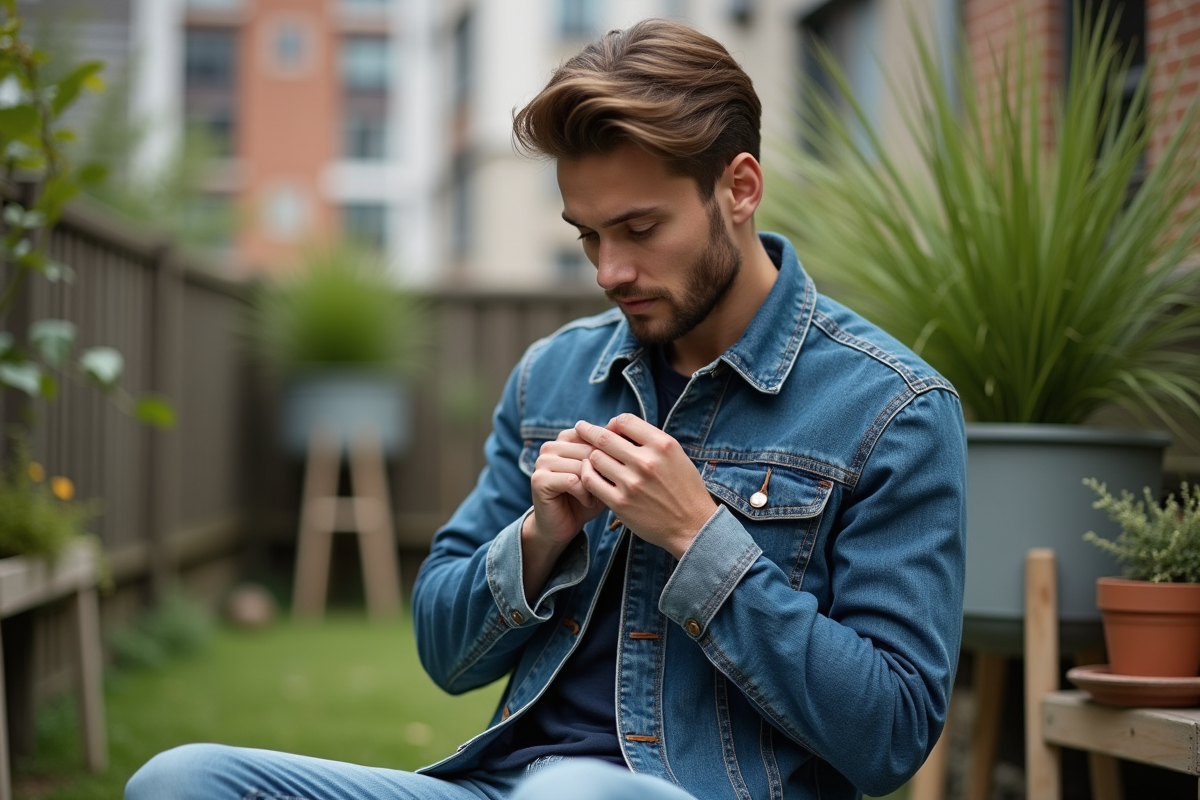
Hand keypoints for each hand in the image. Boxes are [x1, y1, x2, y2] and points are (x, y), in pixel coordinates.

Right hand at [521, 427, 605, 600]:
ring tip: (597, 496)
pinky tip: (587, 502)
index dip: (611, 454)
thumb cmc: (586, 499)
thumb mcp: (602, 474)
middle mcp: (550, 447)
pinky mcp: (539, 480)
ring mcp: (542, 462)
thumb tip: (631, 442)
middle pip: (589, 450)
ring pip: (581, 465)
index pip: (594, 436)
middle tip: (608, 488)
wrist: (563, 527)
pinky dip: (585, 494)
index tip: (619, 471)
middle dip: (603, 471)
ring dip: (595, 484)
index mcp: (564, 439)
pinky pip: (572, 480)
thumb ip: (612, 457)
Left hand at [575, 415, 717, 558]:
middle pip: (604, 437)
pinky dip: (586, 473)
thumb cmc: (684, 488)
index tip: (608, 427)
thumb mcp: (676, 456)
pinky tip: (588, 472)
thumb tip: (619, 427)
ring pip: (595, 458)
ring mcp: (631, 483)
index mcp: (662, 445)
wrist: (692, 526)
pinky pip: (591, 480)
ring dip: (590, 455)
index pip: (624, 420)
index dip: (612, 422)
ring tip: (589, 457)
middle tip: (580, 428)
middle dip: (588, 431)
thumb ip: (650, 441)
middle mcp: (646, 461)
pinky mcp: (620, 502)